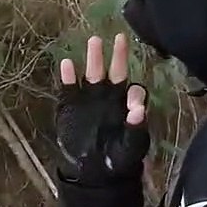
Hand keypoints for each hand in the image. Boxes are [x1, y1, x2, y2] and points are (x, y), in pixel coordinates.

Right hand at [55, 33, 149, 185]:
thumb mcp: (130, 148)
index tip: (133, 98)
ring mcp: (90, 98)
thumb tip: (139, 112)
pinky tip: (67, 64)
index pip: (134, 92)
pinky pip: (70, 87)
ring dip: (94, 58)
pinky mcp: (71, 104)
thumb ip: (136, 130)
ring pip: (93, 74)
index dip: (135, 94)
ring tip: (95, 41)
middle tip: (121, 37)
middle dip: (118, 56)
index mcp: (127, 106)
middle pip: (116, 72)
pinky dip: (68, 76)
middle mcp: (110, 96)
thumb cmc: (117, 157)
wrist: (92, 169)